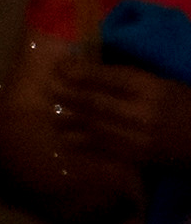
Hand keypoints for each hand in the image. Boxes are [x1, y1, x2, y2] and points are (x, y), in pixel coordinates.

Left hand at [47, 51, 190, 168]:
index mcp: (151, 88)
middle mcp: (141, 112)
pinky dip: (81, 142)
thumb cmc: (186, 105)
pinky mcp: (135, 157)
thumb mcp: (164, 83)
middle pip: (95, 102)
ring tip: (50, 111)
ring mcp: (136, 137)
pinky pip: (102, 148)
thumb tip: (94, 69)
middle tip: (47, 87)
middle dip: (68, 94)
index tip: (61, 65)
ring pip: (94, 126)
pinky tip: (65, 138)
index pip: (109, 77)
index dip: (81, 71)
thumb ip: (132, 78)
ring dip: (69, 118)